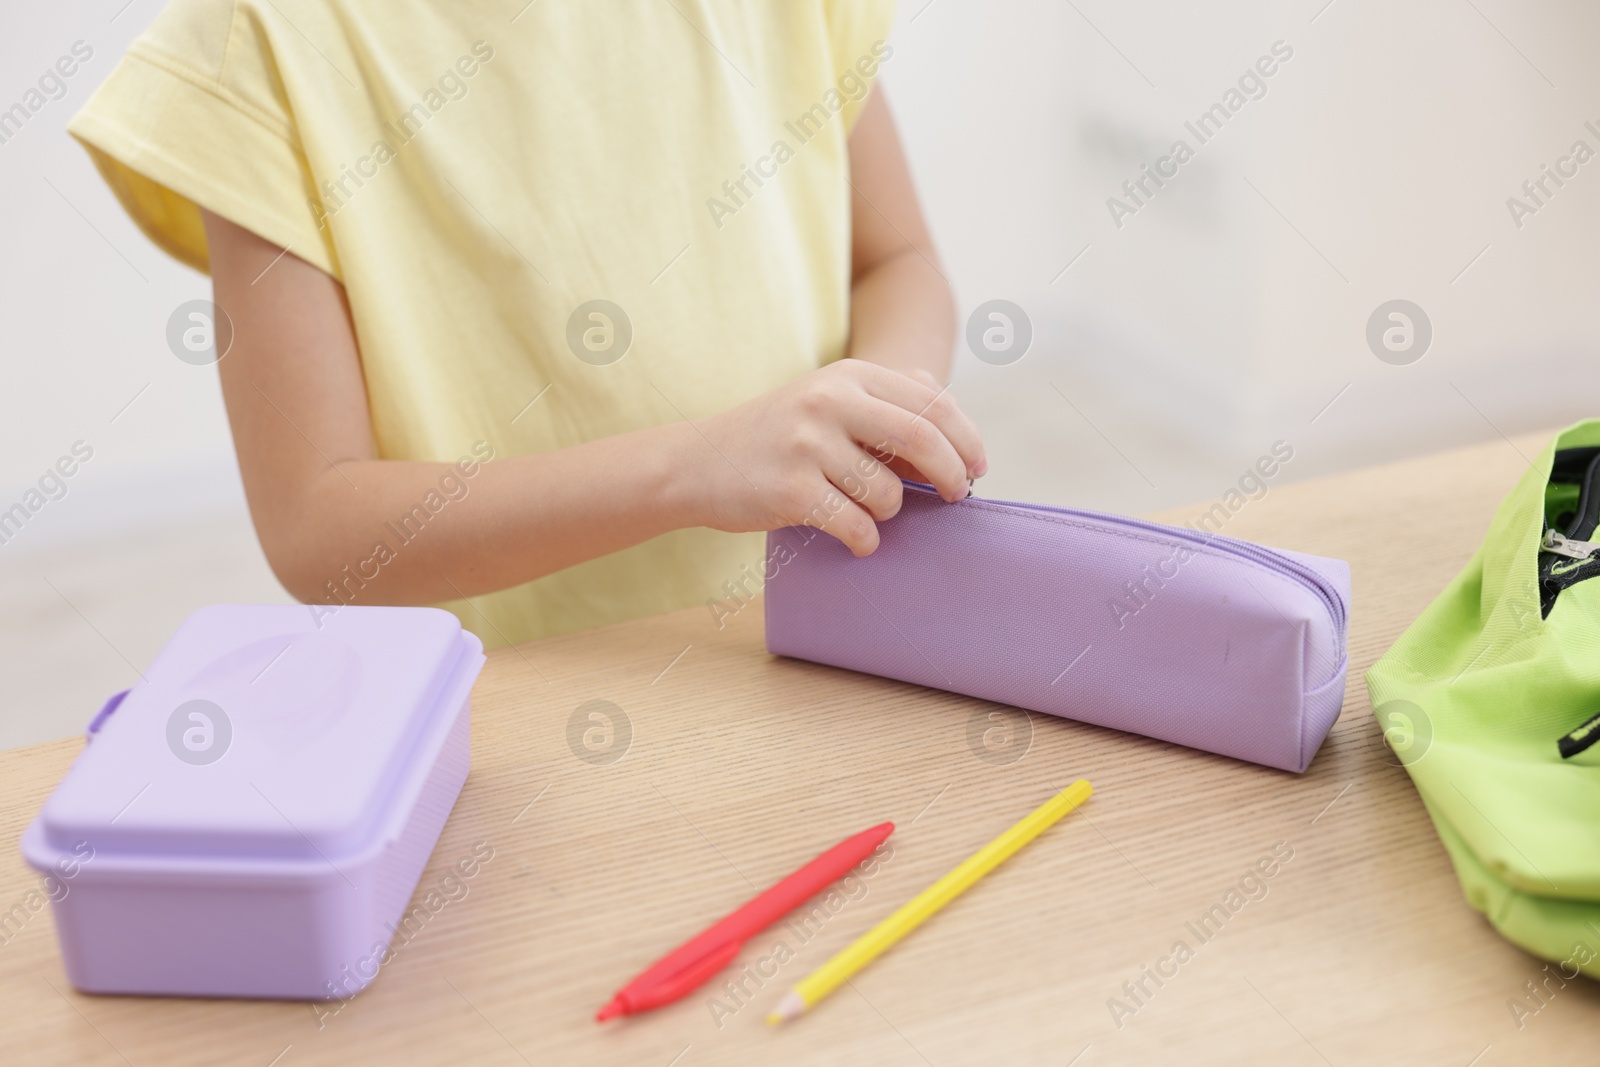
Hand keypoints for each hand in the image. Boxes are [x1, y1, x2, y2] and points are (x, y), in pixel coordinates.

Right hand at [689, 360, 986, 555]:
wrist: (697, 462)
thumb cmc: (777, 437)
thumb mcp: (828, 399)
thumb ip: (888, 403)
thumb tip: (957, 432)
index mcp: (848, 376)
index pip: (931, 403)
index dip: (966, 439)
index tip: (978, 468)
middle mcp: (829, 401)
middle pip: (922, 440)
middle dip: (952, 475)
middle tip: (957, 497)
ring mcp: (807, 445)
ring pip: (888, 492)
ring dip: (890, 513)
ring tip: (865, 511)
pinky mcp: (791, 490)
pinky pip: (856, 526)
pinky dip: (865, 541)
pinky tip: (856, 540)